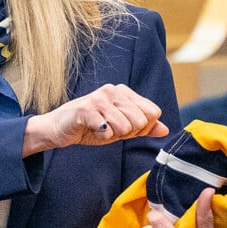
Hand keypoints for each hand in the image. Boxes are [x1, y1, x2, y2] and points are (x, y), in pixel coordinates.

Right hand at [22, 83, 167, 155]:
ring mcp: (99, 98)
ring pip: (125, 127)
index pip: (152, 113)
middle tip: (109, 129)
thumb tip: (165, 129)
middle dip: (126, 133)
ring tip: (99, 129)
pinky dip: (100, 137)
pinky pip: (107, 132)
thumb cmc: (91, 126)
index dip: (141, 127)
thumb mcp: (122, 128)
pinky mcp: (86, 109)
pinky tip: (91, 130)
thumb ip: (144, 127)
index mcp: (124, 92)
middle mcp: (113, 90)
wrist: (60, 128)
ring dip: (112, 135)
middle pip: (140, 121)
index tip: (123, 127)